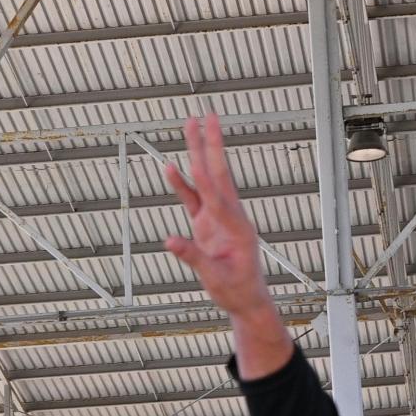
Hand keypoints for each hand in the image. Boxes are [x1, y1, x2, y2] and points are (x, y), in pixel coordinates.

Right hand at [163, 113, 270, 317]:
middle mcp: (228, 215)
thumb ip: (193, 257)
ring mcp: (218, 218)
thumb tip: (168, 241)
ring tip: (190, 128)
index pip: (217, 190)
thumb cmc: (235, 290)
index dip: (208, 166)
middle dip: (209, 144)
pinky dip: (183, 184)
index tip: (203, 143)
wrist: (247, 300)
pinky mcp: (207, 225)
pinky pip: (193, 200)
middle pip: (215, 173)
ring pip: (205, 180)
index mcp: (234, 225)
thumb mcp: (215, 278)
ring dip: (197, 154)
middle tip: (205, 116)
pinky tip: (171, 167)